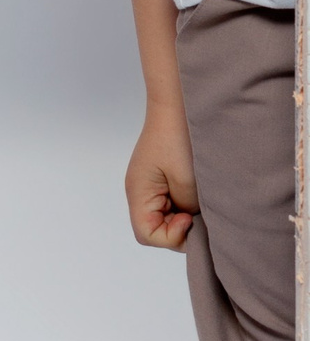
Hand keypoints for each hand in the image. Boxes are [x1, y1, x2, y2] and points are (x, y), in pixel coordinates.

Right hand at [125, 104, 197, 249]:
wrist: (178, 104)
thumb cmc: (177, 138)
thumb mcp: (186, 182)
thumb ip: (187, 211)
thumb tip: (192, 225)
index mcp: (139, 192)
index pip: (147, 235)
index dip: (171, 236)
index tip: (189, 217)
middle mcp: (140, 191)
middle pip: (156, 230)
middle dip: (180, 229)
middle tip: (200, 213)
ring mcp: (151, 185)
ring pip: (165, 218)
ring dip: (184, 216)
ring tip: (201, 202)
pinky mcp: (162, 178)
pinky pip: (171, 204)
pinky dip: (185, 205)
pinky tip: (198, 194)